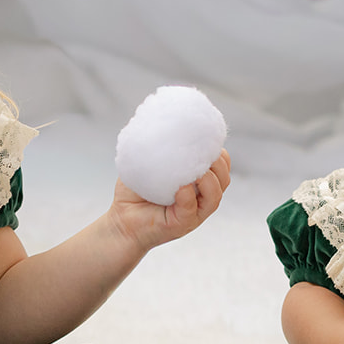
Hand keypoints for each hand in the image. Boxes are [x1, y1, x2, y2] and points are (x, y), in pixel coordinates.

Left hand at [109, 150, 231, 252]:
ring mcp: (193, 214)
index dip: (220, 154)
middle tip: (202, 153)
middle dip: (219, 164)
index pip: (221, 167)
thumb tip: (158, 118)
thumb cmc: (135, 192)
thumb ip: (157, 146)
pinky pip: (190, 210)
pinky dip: (188, 197)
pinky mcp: (180, 225)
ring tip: (197, 172)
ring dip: (209, 181)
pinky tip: (181, 188)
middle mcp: (200, 199)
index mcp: (198, 184)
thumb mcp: (148, 164)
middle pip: (223, 180)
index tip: (207, 140)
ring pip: (214, 197)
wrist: (121, 221)